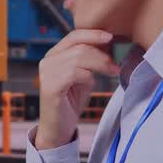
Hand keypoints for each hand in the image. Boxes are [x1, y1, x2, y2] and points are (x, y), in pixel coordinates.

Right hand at [37, 29, 119, 149]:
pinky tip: (91, 83)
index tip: (110, 37)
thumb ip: (90, 62)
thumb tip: (108, 47)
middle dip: (102, 55)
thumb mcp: (84, 77)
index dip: (93, 34)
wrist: (58, 128)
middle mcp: (47, 61)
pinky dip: (87, 77)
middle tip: (115, 65)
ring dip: (99, 64)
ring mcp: (47, 74)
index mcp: (54, 55)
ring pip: (78, 58)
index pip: (74, 36)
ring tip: (111, 72)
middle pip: (80, 47)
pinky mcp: (50, 87)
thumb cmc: (71, 102)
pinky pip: (74, 73)